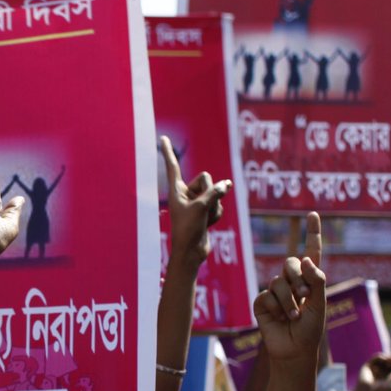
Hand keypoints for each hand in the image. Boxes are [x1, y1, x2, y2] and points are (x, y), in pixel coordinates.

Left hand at [160, 136, 230, 267]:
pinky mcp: (206, 211)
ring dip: (214, 207)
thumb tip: (227, 184)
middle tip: (200, 208)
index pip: (172, 165)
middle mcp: (186, 193)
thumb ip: (215, 192)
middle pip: (206, 178)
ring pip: (216, 193)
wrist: (191, 252)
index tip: (162, 138)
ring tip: (203, 220)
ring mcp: (197, 202)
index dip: (168, 152)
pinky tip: (208, 224)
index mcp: (176, 189)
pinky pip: (218, 205)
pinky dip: (216, 214)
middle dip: (209, 192)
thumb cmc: (188, 230)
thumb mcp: (201, 207)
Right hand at [253, 212, 324, 364]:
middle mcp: (292, 282)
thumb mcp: (320, 304)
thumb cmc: (311, 330)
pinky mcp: (262, 302)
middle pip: (291, 263)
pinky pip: (267, 295)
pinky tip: (279, 319)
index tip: (311, 214)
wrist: (295, 351)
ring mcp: (275, 291)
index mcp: (310, 280)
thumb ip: (317, 280)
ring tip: (295, 317)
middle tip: (305, 296)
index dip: (312, 233)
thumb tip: (306, 259)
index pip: (311, 252)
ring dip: (289, 301)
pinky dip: (276, 308)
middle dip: (298, 278)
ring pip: (279, 281)